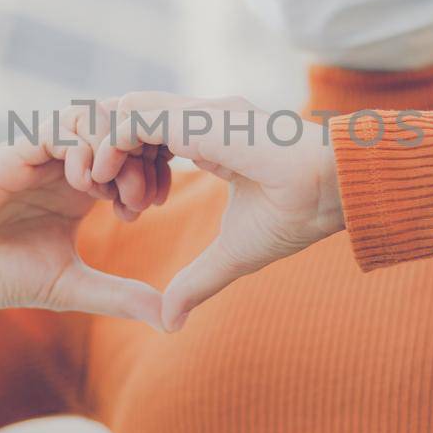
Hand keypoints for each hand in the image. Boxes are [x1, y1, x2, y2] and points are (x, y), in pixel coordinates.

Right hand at [0, 111, 168, 329]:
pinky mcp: (14, 153)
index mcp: (84, 189)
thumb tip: (172, 320)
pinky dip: (81, 148)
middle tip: (141, 199)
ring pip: (94, 121)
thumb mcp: (71, 287)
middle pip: (121, 131)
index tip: (154, 206)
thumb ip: (119, 296)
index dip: (154, 172)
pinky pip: (57, 130)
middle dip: (142, 158)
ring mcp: (41, 155)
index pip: (134, 157)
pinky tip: (86, 185)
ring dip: (115, 151)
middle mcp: (65, 165)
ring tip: (116, 194)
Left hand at [85, 93, 345, 331]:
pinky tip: (105, 178)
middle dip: (106, 155)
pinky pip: (134, 116)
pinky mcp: (199, 118)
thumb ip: (198, 280)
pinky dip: (110, 143)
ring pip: (126, 110)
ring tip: (95, 187)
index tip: (128, 210)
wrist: (336, 192)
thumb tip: (171, 322)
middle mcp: (204, 118)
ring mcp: (201, 113)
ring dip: (103, 148)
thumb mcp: (234, 254)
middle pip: (132, 119)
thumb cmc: (301, 214)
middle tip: (100, 198)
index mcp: (214, 139)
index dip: (129, 167)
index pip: (151, 135)